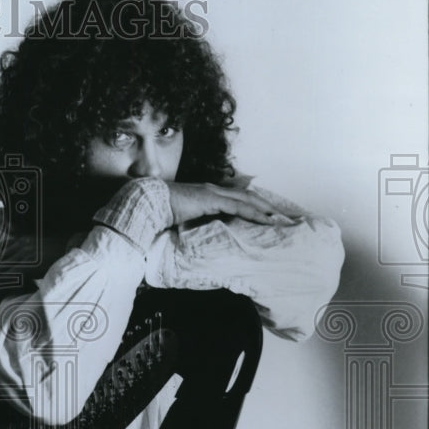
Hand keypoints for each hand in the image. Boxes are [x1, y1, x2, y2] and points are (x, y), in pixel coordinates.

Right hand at [166, 182, 297, 226]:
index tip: (265, 216)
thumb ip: (193, 223)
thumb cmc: (159, 212)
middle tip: (281, 217)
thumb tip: (198, 238)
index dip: (251, 206)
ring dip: (265, 209)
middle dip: (265, 206)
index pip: (234, 198)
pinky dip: (255, 213)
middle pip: (246, 196)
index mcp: (206, 194)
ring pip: (247, 199)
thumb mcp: (181, 219)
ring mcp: (213, 192)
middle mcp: (213, 190)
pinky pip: (239, 206)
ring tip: (280, 219)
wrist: (147, 202)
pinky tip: (267, 220)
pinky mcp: (212, 199)